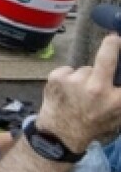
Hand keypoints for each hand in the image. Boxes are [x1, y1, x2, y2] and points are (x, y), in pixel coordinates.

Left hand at [34, 33, 120, 152]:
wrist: (60, 133)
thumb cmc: (92, 125)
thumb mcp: (117, 116)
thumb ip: (120, 98)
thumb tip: (116, 82)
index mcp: (116, 100)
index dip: (120, 56)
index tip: (120, 42)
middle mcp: (97, 88)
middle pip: (106, 58)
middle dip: (111, 44)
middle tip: (114, 38)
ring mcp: (75, 81)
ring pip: (85, 69)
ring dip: (83, 77)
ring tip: (79, 93)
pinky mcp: (57, 77)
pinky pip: (68, 70)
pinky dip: (68, 78)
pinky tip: (66, 91)